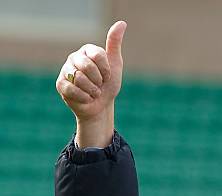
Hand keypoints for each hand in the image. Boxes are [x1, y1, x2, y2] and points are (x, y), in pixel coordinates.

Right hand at [56, 21, 126, 146]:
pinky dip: (84, 97)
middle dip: (98, 81)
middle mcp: (74, 57)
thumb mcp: (115, 65)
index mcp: (87, 50)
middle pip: (87, 67)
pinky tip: (86, 98)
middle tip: (99, 86)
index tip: (107, 77)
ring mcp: (65, 70)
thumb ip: (115, 45)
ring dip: (91, 91)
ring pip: (79, 79)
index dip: (106, 71)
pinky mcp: (60, 84)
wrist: (100, 107)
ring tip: (93, 92)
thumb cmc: (107, 86)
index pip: (98, 56)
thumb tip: (122, 23)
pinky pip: (72, 89)